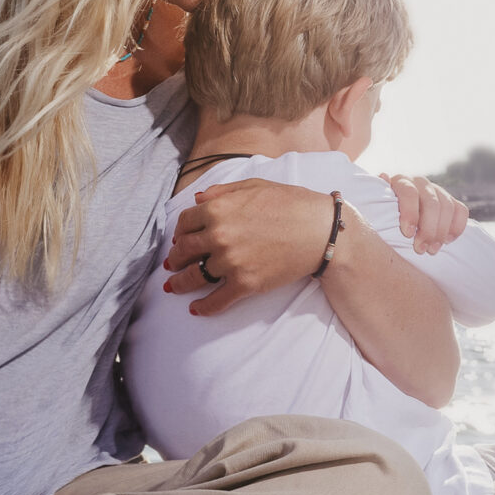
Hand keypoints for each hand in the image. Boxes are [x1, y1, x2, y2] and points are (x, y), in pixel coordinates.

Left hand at [163, 178, 337, 315]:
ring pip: (194, 277)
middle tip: (173, 264)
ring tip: (173, 287)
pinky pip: (216, 300)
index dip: (180, 231)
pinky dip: (203, 307)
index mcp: (218, 209)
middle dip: (175, 258)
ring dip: (179, 284)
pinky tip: (195, 309)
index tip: (180, 239)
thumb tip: (198, 199)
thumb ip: (222, 191)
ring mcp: (230, 262)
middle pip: (184, 250)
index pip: (185, 222)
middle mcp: (218, 235)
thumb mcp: (255, 186)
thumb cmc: (292, 204)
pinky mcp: (245, 284)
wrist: (321, 231)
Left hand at [381, 174, 467, 253]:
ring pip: (447, 206)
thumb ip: (377, 198)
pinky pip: (460, 210)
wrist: (392, 220)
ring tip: (432, 249)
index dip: (410, 212)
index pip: (409, 192)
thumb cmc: (380, 218)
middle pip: (431, 202)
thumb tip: (384, 176)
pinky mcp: (450, 202)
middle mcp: (419, 182)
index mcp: (400, 182)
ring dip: (441, 231)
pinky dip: (457, 226)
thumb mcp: (375, 210)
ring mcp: (436, 191)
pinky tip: (447, 240)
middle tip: (421, 249)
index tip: (408, 233)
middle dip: (428, 228)